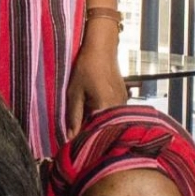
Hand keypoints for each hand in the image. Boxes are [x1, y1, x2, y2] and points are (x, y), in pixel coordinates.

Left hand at [65, 22, 127, 137]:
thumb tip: (71, 138)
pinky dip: (104, 118)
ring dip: (98, 126)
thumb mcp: (74, 93)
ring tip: (84, 129)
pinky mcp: (124, 98)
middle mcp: (118, 106)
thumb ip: (73, 117)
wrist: (102, 49)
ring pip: (109, 122)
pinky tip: (93, 117)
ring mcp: (123, 102)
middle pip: (104, 128)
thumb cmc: (86, 68)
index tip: (73, 146)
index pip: (94, 131)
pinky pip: (113, 114)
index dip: (83, 139)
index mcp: (105, 106)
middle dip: (91, 134)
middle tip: (77, 139)